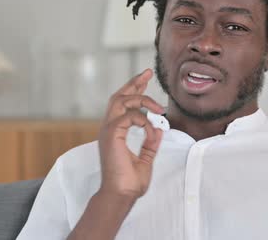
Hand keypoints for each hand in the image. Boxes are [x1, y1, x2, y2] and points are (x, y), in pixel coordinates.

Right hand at [97, 68, 164, 199]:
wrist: (121, 194)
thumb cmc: (129, 181)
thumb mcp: (145, 159)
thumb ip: (150, 143)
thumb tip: (159, 129)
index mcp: (115, 132)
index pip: (123, 104)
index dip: (134, 89)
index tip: (145, 78)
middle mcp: (109, 127)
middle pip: (119, 96)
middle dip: (134, 82)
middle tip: (148, 72)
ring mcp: (108, 130)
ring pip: (121, 100)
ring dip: (142, 99)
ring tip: (158, 107)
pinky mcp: (112, 134)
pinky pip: (129, 116)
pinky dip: (144, 120)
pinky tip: (152, 129)